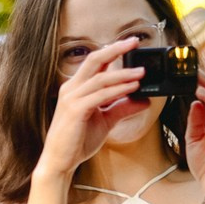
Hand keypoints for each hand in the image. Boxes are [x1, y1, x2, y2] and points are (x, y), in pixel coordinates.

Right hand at [36, 42, 145, 184]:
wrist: (60, 161)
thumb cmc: (78, 141)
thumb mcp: (106, 120)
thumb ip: (123, 108)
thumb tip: (144, 100)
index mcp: (76, 87)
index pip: (95, 63)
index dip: (113, 51)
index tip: (131, 43)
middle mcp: (72, 88)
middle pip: (95, 60)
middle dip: (116, 49)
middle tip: (135, 42)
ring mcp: (72, 98)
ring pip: (100, 78)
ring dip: (123, 73)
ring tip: (142, 72)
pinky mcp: (76, 110)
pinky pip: (100, 95)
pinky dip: (118, 90)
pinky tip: (132, 88)